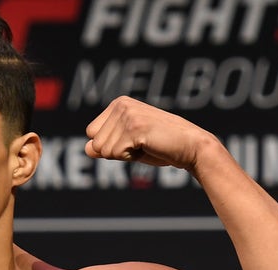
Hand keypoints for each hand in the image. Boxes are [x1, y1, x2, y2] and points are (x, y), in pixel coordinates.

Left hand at [84, 96, 217, 172]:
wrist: (191, 147)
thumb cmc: (161, 146)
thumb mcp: (128, 145)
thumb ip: (106, 145)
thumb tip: (87, 149)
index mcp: (118, 104)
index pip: (91, 133)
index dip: (111, 145)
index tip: (134, 141)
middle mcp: (120, 105)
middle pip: (96, 143)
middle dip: (116, 151)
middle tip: (141, 144)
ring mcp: (127, 115)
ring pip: (103, 150)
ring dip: (125, 154)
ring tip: (146, 144)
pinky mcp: (134, 127)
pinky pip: (115, 154)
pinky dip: (131, 157)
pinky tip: (149, 146)